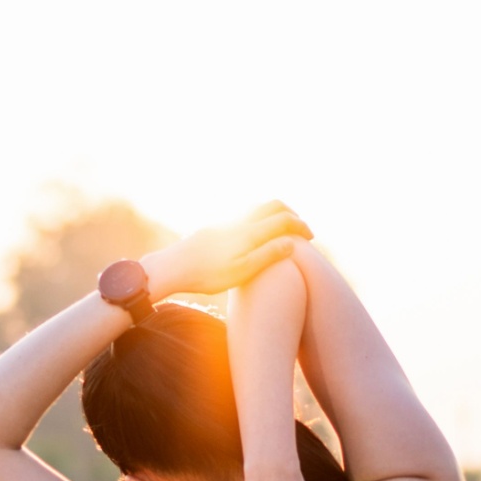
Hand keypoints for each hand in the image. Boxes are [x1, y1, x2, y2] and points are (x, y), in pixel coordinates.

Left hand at [144, 201, 312, 298]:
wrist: (171, 267)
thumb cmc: (206, 276)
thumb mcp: (241, 271)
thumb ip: (267, 255)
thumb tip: (291, 242)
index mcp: (248, 232)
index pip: (283, 220)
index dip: (300, 227)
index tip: (310, 238)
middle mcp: (238, 221)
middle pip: (272, 205)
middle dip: (291, 213)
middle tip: (300, 229)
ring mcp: (225, 221)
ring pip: (256, 207)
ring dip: (274, 213)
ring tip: (282, 229)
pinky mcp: (213, 227)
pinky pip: (243, 214)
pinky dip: (258, 217)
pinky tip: (254, 234)